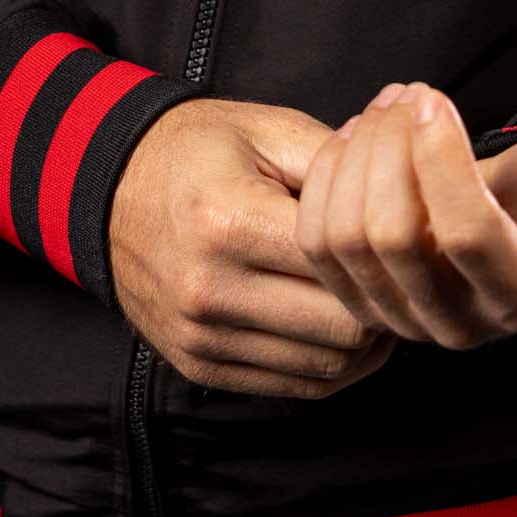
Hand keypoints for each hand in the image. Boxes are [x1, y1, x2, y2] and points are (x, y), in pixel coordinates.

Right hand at [107, 96, 397, 399]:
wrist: (106, 189)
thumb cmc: (195, 150)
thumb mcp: (266, 129)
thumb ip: (339, 159)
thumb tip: (410, 192)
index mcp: (230, 222)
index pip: (346, 268)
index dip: (392, 256)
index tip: (408, 238)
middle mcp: (211, 291)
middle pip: (344, 331)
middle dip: (384, 303)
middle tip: (398, 274)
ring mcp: (201, 338)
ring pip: (326, 369)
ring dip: (364, 343)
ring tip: (372, 298)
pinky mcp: (199, 366)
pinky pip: (293, 387)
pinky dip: (330, 364)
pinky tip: (337, 326)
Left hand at [295, 80, 516, 346]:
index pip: (464, 235)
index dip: (439, 160)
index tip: (430, 97)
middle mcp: (459, 323)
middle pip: (392, 236)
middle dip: (388, 148)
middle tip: (407, 92)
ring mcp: (404, 319)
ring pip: (346, 239)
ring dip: (355, 157)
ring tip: (386, 106)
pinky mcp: (363, 300)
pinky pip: (317, 244)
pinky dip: (326, 182)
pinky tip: (356, 138)